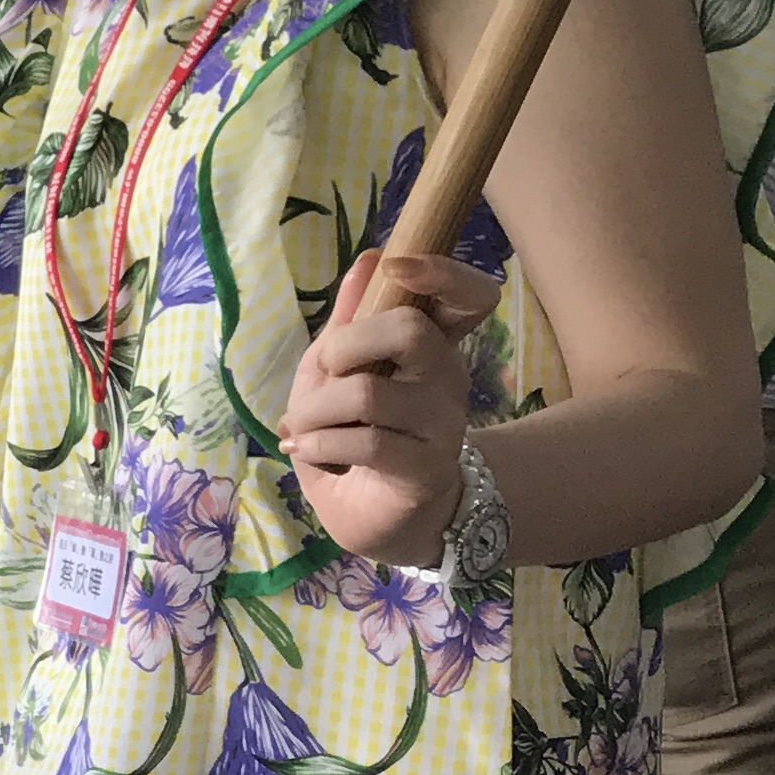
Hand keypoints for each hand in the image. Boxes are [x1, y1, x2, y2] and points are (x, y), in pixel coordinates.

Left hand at [290, 247, 499, 563]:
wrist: (375, 515)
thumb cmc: (352, 436)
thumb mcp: (335, 374)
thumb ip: (347, 322)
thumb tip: (368, 259)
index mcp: (431, 344)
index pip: (470, 296)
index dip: (442, 273)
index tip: (397, 267)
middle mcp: (448, 376)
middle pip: (408, 329)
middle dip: (343, 348)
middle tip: (324, 377)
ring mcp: (444, 423)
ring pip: (367, 392)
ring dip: (314, 411)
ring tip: (305, 428)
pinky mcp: (428, 467)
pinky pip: (366, 440)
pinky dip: (318, 444)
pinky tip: (310, 452)